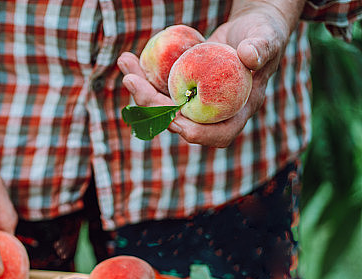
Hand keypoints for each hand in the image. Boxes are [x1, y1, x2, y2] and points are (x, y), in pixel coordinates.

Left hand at [119, 0, 303, 147]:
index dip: (196, 132)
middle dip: (152, 105)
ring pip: (162, 107)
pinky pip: (159, 90)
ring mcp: (195, 103)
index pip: (218, 133)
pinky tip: (129, 60)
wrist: (249, 30)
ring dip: (139, 89)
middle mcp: (214, 113)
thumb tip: (249, 56)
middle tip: (131, 79)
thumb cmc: (265, 33)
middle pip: (179, 121)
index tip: (175, 121)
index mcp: (238, 110)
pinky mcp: (182, 90)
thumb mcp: (267, 37)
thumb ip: (262, 47)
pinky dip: (143, 77)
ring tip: (125, 63)